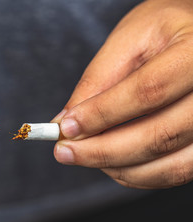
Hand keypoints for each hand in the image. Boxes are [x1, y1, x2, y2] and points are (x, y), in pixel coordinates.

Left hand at [53, 0, 192, 188]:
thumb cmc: (166, 30)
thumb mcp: (129, 40)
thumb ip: (97, 80)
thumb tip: (66, 121)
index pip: (147, 92)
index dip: (102, 114)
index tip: (66, 128)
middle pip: (159, 136)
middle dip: (102, 151)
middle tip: (64, 152)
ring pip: (168, 165)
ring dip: (116, 167)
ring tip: (82, 156)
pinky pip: (174, 172)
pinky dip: (136, 174)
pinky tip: (109, 162)